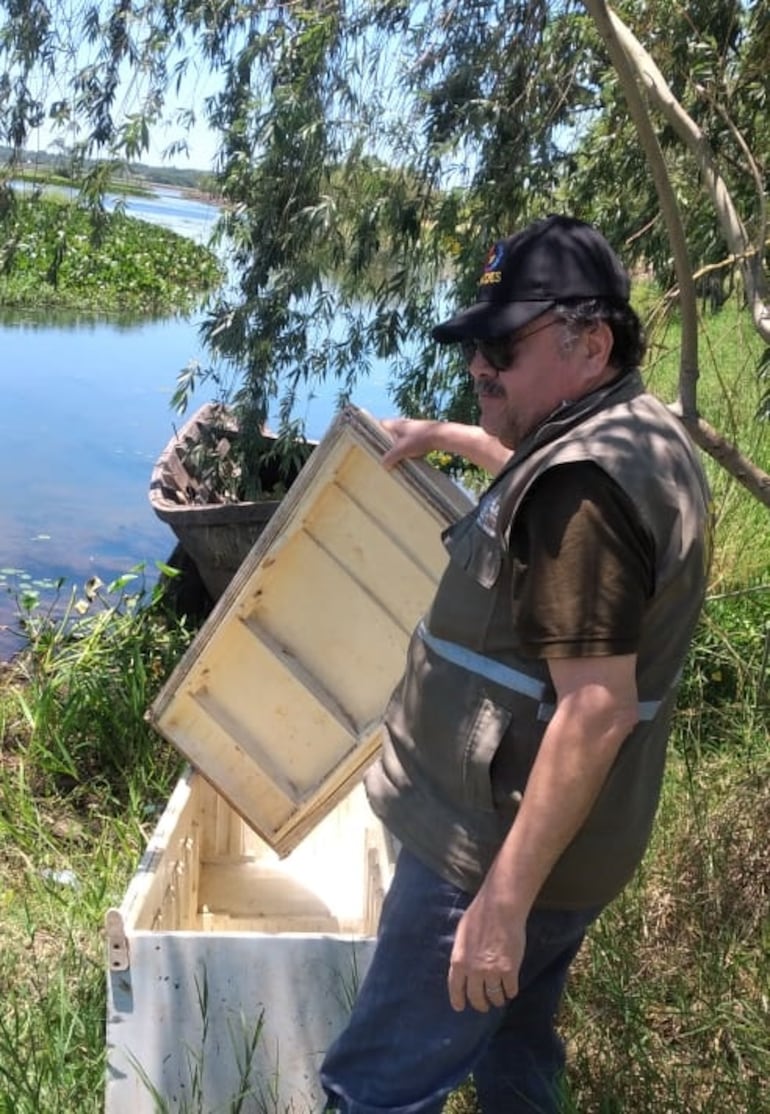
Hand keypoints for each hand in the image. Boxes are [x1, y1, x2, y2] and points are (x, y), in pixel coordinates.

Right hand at [380, 417, 439, 469]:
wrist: (441, 436)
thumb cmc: (419, 440)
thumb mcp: (401, 450)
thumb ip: (390, 457)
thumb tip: (383, 464)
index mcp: (396, 424)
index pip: (381, 423)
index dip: (375, 430)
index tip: (371, 439)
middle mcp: (405, 423)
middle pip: (391, 430)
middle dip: (387, 439)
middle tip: (382, 449)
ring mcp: (415, 427)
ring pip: (402, 435)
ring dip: (399, 443)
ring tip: (395, 454)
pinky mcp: (423, 433)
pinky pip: (412, 439)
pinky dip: (409, 446)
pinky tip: (410, 455)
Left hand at [448, 891, 525, 1012]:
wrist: (500, 908)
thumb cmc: (480, 915)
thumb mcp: (462, 935)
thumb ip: (462, 953)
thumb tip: (463, 965)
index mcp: (458, 961)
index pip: (455, 988)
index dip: (458, 1000)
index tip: (461, 1007)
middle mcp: (473, 971)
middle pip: (476, 997)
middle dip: (480, 1004)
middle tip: (484, 1006)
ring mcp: (492, 972)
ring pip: (494, 997)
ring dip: (497, 1000)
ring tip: (499, 999)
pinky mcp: (510, 971)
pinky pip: (511, 990)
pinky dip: (511, 991)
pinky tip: (511, 989)